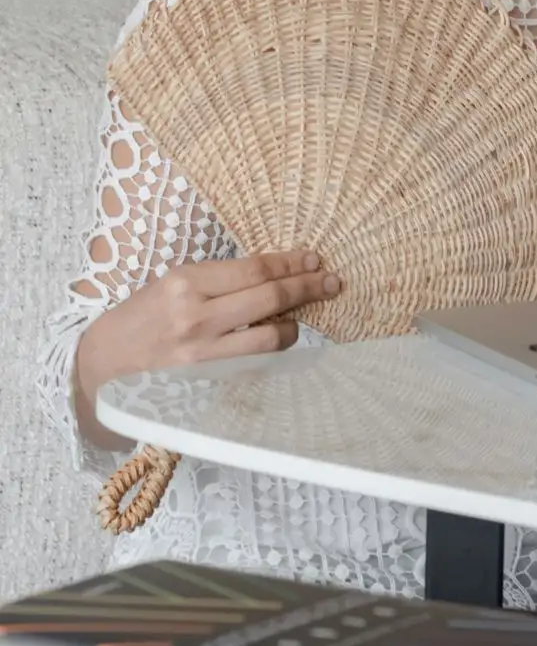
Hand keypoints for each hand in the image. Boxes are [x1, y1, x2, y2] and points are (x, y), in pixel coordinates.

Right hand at [75, 250, 339, 447]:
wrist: (98, 370)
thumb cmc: (138, 322)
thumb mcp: (169, 287)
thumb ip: (216, 281)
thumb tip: (271, 273)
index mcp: (185, 283)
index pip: (255, 269)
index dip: (292, 263)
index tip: (314, 260)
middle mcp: (196, 317)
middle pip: (270, 297)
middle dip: (308, 287)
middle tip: (331, 282)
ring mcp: (202, 355)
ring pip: (270, 336)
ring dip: (294, 326)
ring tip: (296, 322)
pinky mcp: (205, 385)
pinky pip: (254, 366)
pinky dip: (271, 355)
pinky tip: (275, 347)